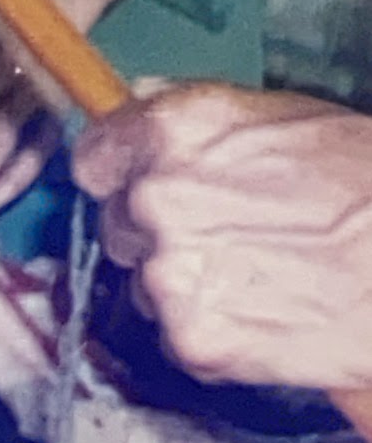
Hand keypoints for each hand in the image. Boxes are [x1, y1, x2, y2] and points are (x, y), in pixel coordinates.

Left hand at [74, 82, 371, 386]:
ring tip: (264, 277)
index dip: (120, 176)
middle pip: (121, 226)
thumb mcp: (280, 117)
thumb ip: (196, 118)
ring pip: (148, 285)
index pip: (96, 158)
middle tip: (232, 238)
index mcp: (171, 131)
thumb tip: (139, 103)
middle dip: (161, 233)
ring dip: (187, 285)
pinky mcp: (193, 339)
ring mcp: (168, 273)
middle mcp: (156, 197)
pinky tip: (269, 316)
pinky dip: (215, 334)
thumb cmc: (364, 179)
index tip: (140, 187)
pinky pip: (180, 338)